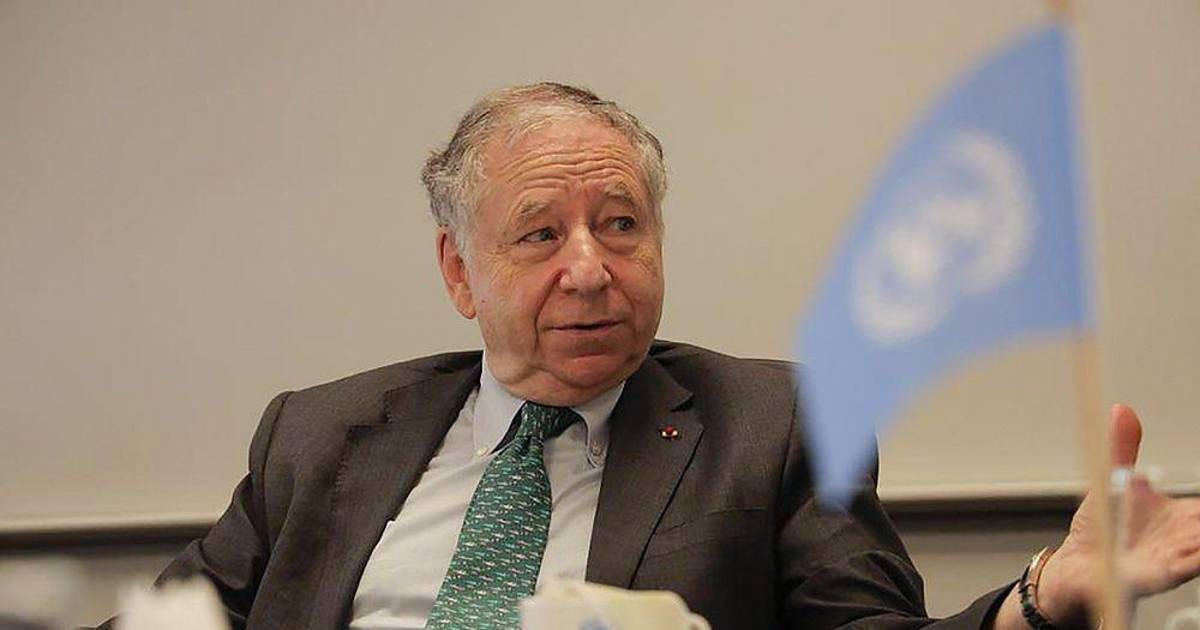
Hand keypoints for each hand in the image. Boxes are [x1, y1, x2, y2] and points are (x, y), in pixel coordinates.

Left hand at [1037, 404, 1199, 626]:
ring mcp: (1176, 559)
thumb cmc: (1103, 529)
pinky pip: (1185, 569)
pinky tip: (1194, 554)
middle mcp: (1186, 539)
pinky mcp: (1158, 576)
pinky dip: (1193, 561)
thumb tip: (1122, 409)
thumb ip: (1122, 448)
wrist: (1078, 565)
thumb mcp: (1113, 481)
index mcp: (1183, 516)